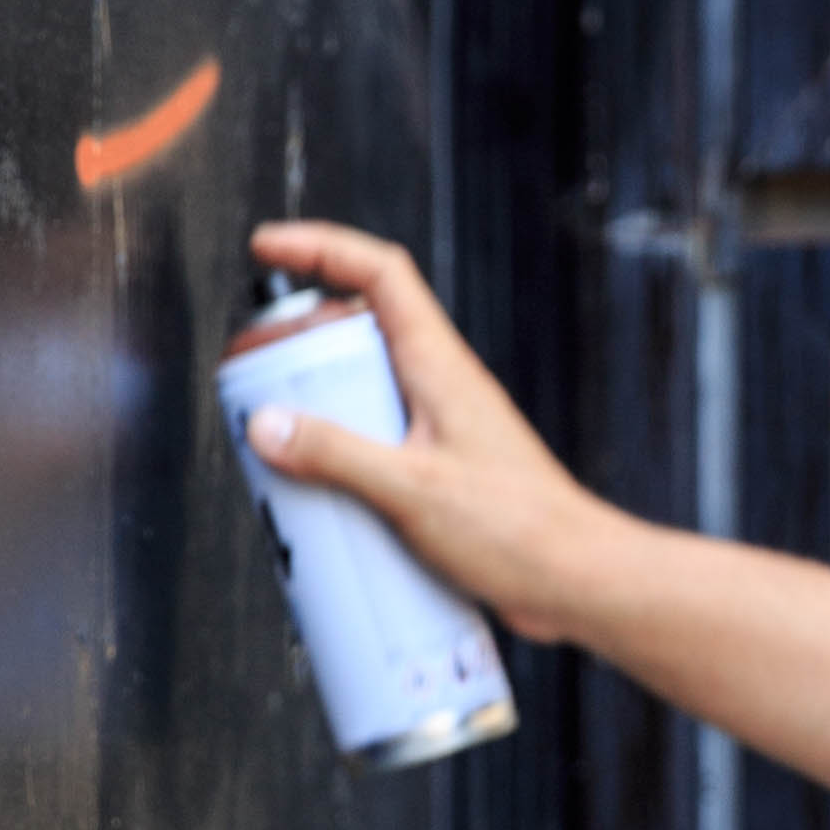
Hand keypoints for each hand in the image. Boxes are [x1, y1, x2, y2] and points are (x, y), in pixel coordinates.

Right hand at [243, 222, 622, 644]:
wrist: (574, 582)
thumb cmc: (519, 531)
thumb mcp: (411, 491)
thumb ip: (336, 455)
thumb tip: (267, 424)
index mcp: (439, 364)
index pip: (379, 273)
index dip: (321, 248)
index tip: (267, 248)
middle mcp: (440, 385)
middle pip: (356, 334)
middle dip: (298, 348)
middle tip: (255, 381)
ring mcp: (440, 426)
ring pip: (362, 392)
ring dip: (317, 409)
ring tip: (278, 450)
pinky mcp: (439, 470)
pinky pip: (375, 443)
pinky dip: (340, 457)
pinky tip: (320, 500)